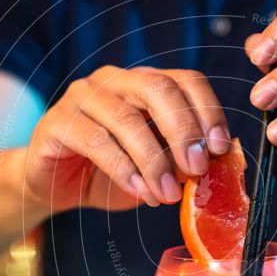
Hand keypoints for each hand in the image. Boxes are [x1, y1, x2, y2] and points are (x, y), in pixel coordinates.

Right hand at [24, 65, 229, 210]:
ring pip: (127, 118)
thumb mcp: (157, 168)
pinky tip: (139, 191)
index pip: (186, 80)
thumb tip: (222, 160)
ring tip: (167, 194)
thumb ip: (184, 161)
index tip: (220, 148)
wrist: (54, 188)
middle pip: (159, 89)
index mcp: (146, 84)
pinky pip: (96, 141)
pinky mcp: (58, 122)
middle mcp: (116, 81)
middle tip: (197, 169)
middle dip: (184, 131)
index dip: (208, 111)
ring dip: (154, 160)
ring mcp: (83, 97)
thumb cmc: (111, 174)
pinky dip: (124, 169)